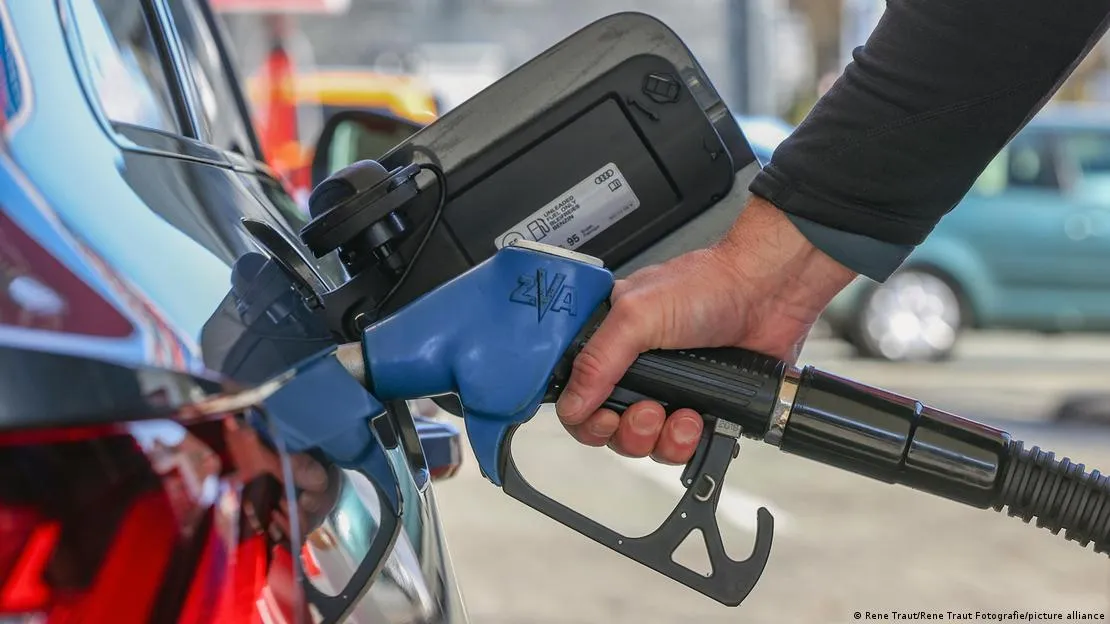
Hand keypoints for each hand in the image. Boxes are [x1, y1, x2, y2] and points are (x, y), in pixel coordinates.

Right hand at [554, 196, 856, 464]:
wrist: (768, 292)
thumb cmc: (707, 286)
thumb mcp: (636, 316)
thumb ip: (597, 361)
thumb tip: (571, 404)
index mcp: (610, 342)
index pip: (576, 394)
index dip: (584, 416)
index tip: (604, 417)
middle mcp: (635, 369)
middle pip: (609, 428)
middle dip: (627, 431)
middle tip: (648, 412)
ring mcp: (668, 390)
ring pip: (645, 443)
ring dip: (660, 439)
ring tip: (681, 416)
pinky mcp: (701, 407)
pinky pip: (682, 446)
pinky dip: (689, 441)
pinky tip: (699, 419)